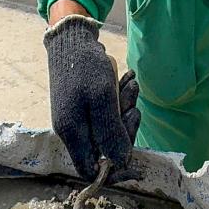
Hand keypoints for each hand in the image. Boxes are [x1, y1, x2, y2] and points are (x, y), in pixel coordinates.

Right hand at [44, 15, 141, 180]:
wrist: (73, 38)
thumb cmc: (86, 67)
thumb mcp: (103, 99)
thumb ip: (111, 133)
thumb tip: (121, 162)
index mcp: (73, 134)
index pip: (90, 171)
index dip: (113, 171)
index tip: (134, 162)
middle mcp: (74, 130)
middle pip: (106, 147)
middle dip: (125, 127)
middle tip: (133, 105)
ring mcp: (79, 117)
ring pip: (110, 127)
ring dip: (125, 107)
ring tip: (130, 83)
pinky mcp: (85, 105)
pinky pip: (107, 111)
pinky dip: (119, 98)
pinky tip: (126, 79)